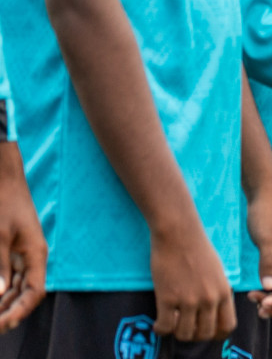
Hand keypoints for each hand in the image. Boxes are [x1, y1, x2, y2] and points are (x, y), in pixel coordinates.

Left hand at [0, 144, 45, 332]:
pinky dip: (2, 290)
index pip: (35, 292)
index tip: (4, 324)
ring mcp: (23, 255)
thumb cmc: (3, 204)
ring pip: (16, 288)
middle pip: (26, 294)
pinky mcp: (13, 251)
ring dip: (4, 303)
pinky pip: (10, 277)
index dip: (21, 311)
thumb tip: (0, 293)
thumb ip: (0, 267)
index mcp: (35, 254)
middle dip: (9, 312)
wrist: (4, 180)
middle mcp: (32, 258)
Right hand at [148, 214, 235, 340]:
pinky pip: (165, 327)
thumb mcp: (218, 271)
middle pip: (205, 334)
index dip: (216, 334)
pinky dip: (160, 329)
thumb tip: (215, 312)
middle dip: (194, 335)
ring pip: (184, 334)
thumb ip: (218, 292)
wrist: (179, 233)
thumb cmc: (197, 248)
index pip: (227, 326)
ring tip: (172, 323)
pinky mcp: (168, 298)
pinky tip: (158, 323)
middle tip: (185, 327)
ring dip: (177, 332)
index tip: (205, 331)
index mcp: (224, 291)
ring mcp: (188, 300)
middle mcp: (209, 298)